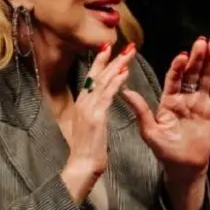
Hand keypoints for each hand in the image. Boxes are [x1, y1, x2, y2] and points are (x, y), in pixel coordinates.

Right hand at [62, 42, 136, 200]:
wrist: (82, 164)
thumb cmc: (87, 148)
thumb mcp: (89, 125)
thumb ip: (93, 111)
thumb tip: (98, 103)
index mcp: (81, 103)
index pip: (90, 77)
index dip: (100, 62)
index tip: (108, 48)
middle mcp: (83, 102)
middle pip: (96, 74)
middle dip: (110, 58)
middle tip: (123, 44)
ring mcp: (88, 108)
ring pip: (102, 81)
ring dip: (117, 65)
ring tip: (128, 53)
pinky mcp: (97, 116)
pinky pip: (108, 95)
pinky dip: (116, 82)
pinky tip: (124, 73)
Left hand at [121, 36, 209, 181]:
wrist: (184, 167)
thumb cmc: (165, 151)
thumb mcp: (149, 131)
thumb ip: (141, 110)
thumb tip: (124, 91)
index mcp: (170, 101)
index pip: (174, 78)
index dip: (179, 66)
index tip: (182, 55)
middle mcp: (187, 99)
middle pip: (193, 74)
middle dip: (197, 57)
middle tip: (202, 41)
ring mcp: (202, 104)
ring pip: (206, 78)